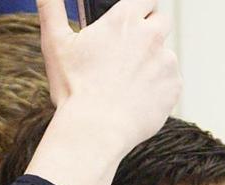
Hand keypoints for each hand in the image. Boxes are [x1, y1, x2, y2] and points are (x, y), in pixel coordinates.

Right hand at [27, 0, 180, 184]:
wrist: (94, 132)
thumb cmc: (74, 90)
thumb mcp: (55, 44)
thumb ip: (51, 10)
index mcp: (125, 19)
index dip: (139, 10)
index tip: (130, 25)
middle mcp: (151, 35)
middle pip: (161, 21)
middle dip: (149, 33)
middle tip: (128, 56)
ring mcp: (166, 62)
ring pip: (165, 55)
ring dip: (152, 64)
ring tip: (127, 86)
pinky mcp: (173, 88)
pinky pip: (170, 83)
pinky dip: (158, 90)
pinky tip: (136, 101)